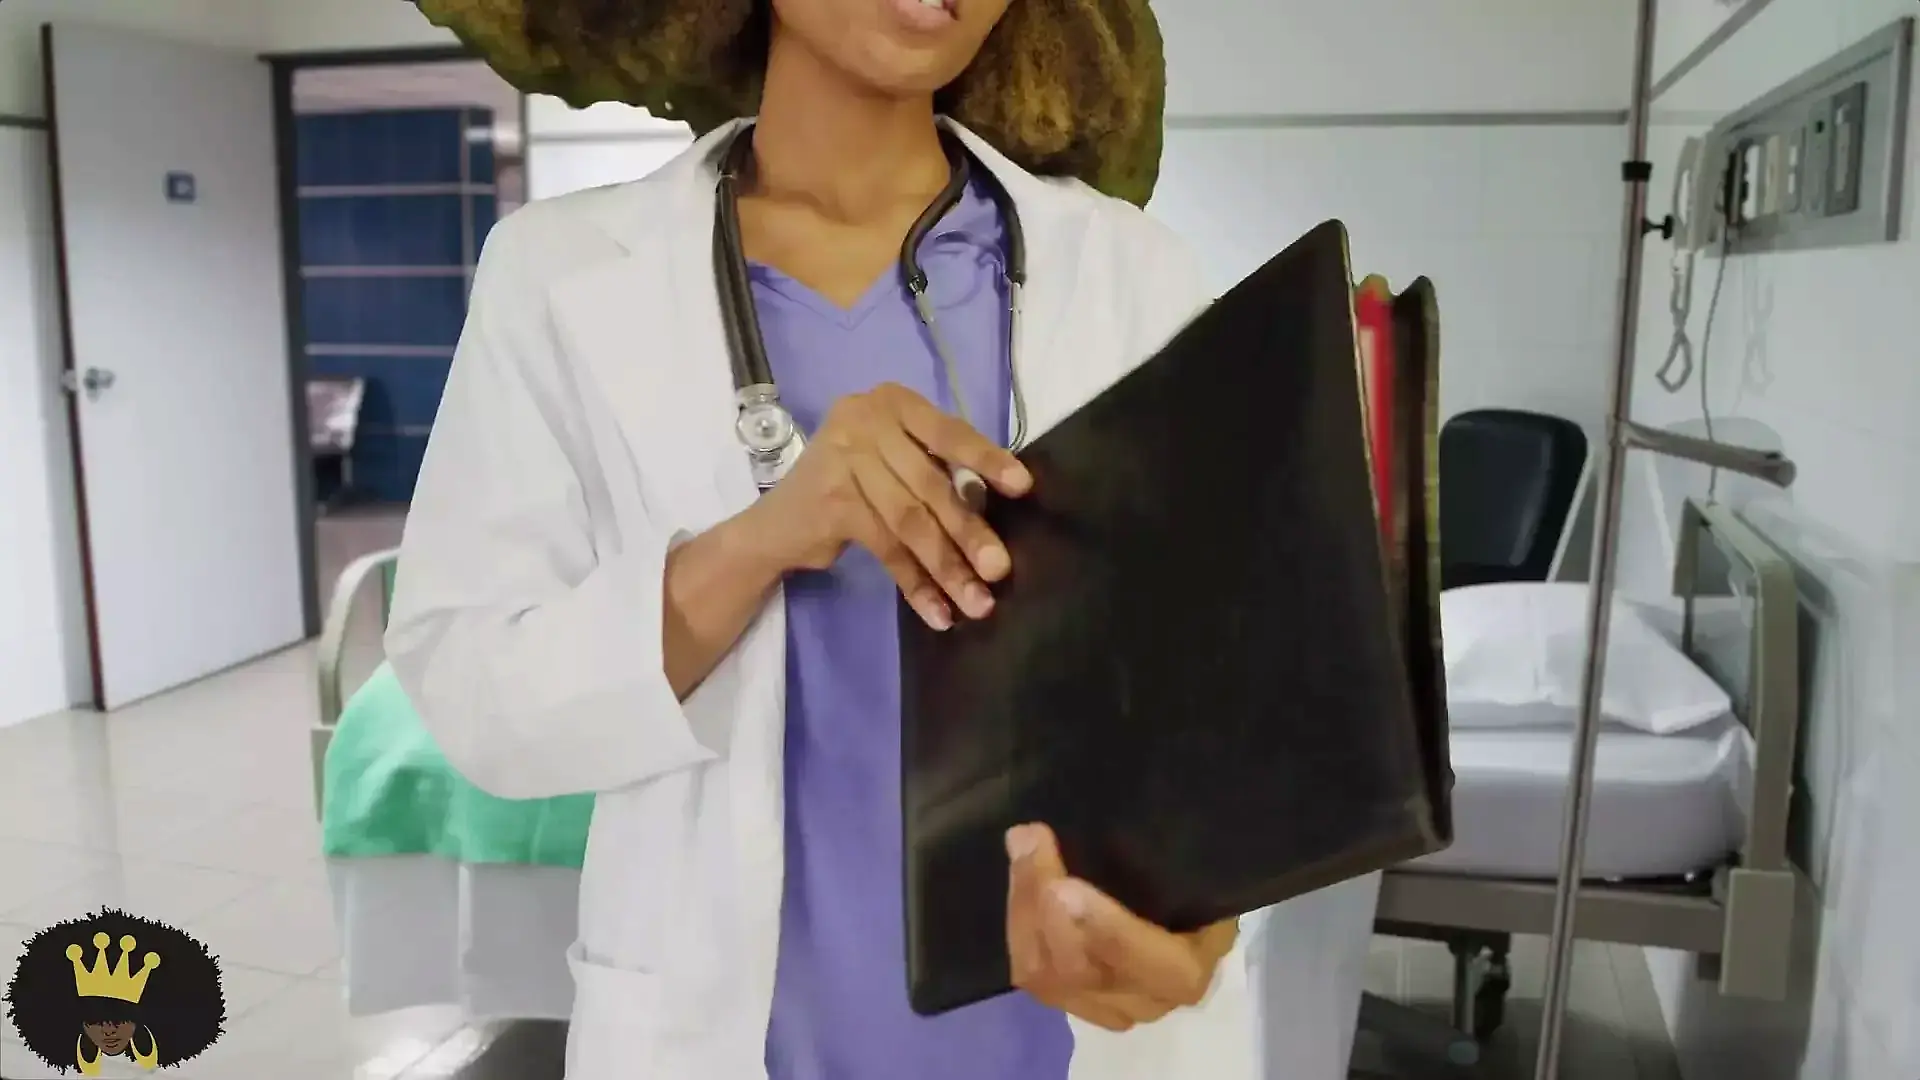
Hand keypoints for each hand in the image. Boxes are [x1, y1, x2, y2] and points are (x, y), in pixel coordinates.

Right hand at [748, 382, 1029, 628]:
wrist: (776, 525)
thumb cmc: (849, 488)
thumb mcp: (892, 462)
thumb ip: (932, 470)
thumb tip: (991, 512)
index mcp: (891, 402)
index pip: (948, 431)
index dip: (986, 459)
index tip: (1023, 487)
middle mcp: (865, 420)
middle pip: (931, 483)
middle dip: (969, 532)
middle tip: (1000, 570)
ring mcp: (844, 458)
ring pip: (912, 520)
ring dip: (948, 566)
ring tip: (977, 601)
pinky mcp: (832, 502)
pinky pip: (888, 547)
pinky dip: (915, 582)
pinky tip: (936, 611)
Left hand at [1005, 824, 1237, 1031]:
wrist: (1189, 924)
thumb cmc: (1196, 886)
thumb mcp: (1199, 870)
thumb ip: (1170, 856)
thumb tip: (1117, 812)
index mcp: (1187, 970)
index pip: (1146, 963)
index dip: (1104, 931)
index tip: (1065, 886)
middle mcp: (1146, 1001)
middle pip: (1081, 970)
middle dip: (1043, 903)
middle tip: (1028, 839)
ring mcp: (1106, 1010)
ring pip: (1046, 975)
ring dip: (1023, 908)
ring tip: (1022, 848)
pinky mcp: (1072, 1003)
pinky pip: (1029, 973)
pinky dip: (1018, 924)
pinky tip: (1019, 880)